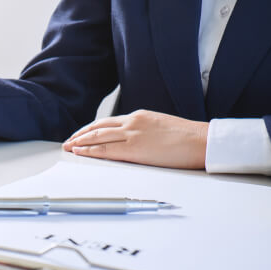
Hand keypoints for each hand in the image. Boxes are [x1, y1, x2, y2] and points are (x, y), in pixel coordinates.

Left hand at [62, 110, 208, 168]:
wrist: (202, 141)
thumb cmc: (188, 138)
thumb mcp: (162, 127)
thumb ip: (145, 131)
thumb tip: (135, 140)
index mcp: (139, 116)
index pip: (108, 122)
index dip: (91, 129)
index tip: (81, 134)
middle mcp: (132, 122)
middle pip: (98, 127)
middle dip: (80, 135)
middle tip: (68, 141)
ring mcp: (132, 134)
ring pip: (98, 137)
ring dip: (80, 142)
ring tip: (68, 147)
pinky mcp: (134, 149)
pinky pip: (105, 149)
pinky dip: (89, 151)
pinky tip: (79, 152)